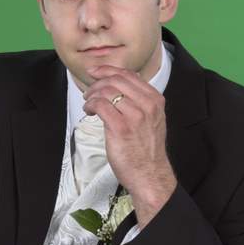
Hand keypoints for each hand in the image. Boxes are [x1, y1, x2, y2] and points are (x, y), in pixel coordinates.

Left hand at [83, 65, 170, 193]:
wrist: (149, 174)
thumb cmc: (146, 150)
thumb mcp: (151, 120)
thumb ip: (139, 102)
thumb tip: (117, 87)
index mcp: (155, 100)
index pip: (129, 74)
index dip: (108, 70)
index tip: (95, 72)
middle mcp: (147, 105)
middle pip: (116, 79)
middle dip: (97, 81)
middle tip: (89, 90)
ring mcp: (135, 116)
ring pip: (107, 90)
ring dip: (92, 94)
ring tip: (88, 103)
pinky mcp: (121, 128)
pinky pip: (100, 105)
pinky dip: (91, 105)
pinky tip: (89, 111)